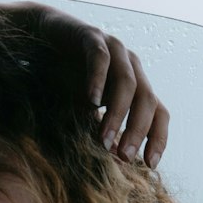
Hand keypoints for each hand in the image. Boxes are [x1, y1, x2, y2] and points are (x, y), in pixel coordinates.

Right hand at [9, 2, 168, 168]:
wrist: (43, 39)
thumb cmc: (70, 78)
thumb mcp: (89, 111)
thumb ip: (105, 131)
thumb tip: (118, 163)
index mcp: (137, 86)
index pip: (159, 114)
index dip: (158, 138)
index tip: (149, 165)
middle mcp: (132, 67)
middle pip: (148, 100)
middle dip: (138, 131)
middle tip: (123, 157)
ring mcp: (115, 50)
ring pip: (127, 82)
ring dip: (118, 113)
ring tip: (104, 138)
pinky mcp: (92, 37)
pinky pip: (100, 59)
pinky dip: (98, 80)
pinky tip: (91, 101)